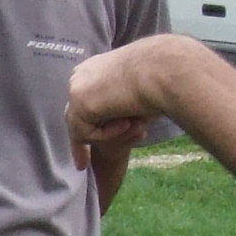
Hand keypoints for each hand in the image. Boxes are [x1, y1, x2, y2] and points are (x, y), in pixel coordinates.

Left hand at [66, 40, 172, 166]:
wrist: (162, 70)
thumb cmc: (159, 81)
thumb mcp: (133, 98)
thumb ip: (117, 110)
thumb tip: (118, 128)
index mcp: (94, 70)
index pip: (81, 103)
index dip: (84, 125)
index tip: (86, 145)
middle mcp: (80, 76)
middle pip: (73, 116)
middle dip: (77, 143)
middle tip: (82, 165)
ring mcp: (76, 87)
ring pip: (81, 128)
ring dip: (109, 136)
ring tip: (136, 126)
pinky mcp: (78, 100)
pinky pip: (86, 134)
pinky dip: (108, 135)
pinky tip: (126, 122)